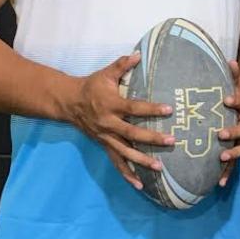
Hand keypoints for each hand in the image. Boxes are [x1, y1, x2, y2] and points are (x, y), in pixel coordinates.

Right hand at [69, 53, 175, 188]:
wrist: (68, 103)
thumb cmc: (91, 86)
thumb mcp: (105, 73)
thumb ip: (122, 64)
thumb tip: (139, 53)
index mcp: (111, 105)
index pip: (134, 108)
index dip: (152, 108)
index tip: (169, 109)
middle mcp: (108, 124)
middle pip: (132, 134)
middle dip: (152, 139)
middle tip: (171, 141)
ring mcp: (106, 137)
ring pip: (125, 152)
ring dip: (142, 161)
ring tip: (160, 168)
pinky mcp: (104, 146)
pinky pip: (116, 162)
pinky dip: (127, 174)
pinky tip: (140, 185)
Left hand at [218, 59, 239, 185]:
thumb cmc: (235, 93)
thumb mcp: (235, 82)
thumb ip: (232, 73)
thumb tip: (230, 60)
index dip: (235, 100)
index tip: (226, 99)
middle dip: (233, 132)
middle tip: (220, 134)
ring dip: (232, 154)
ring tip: (222, 159)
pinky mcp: (236, 149)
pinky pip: (233, 163)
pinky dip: (227, 173)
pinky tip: (219, 184)